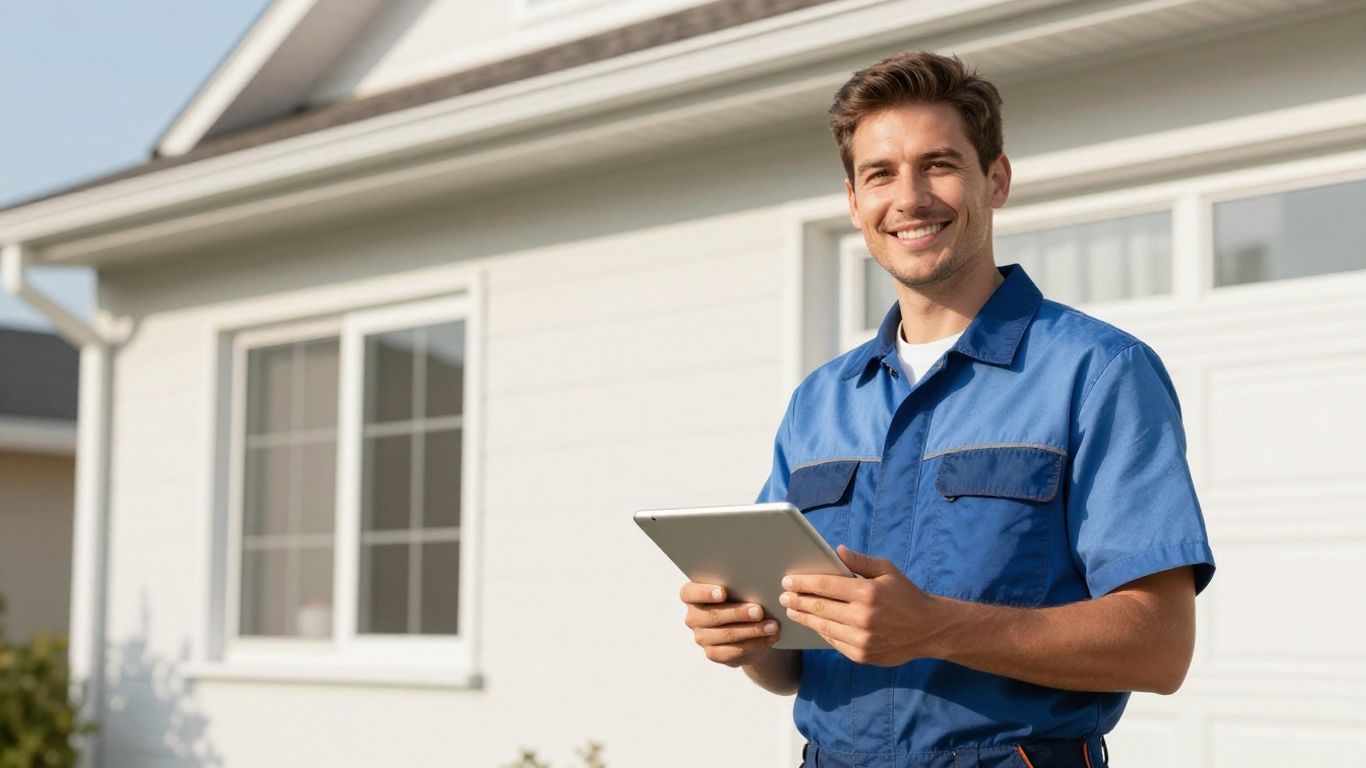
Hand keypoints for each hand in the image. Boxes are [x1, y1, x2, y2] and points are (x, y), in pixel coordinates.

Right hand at [679, 582, 780, 667]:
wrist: (746, 630)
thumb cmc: (740, 600)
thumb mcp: (737, 590)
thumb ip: (738, 586)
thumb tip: (756, 583)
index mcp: (692, 596)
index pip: (689, 593)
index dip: (704, 593)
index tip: (722, 592)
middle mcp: (693, 617)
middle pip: (712, 615)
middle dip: (738, 613)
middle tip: (759, 611)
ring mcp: (701, 637)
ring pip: (726, 634)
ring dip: (752, 630)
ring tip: (772, 626)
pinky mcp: (713, 654)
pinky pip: (733, 651)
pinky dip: (755, 644)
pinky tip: (769, 638)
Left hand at [779, 545, 943, 665]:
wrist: (929, 629)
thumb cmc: (906, 595)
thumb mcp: (888, 570)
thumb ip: (861, 561)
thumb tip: (837, 551)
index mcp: (868, 592)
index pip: (826, 585)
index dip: (803, 583)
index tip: (787, 581)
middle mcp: (863, 617)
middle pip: (820, 608)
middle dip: (797, 601)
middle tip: (783, 597)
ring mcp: (862, 639)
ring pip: (823, 627)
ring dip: (804, 618)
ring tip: (792, 611)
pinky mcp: (862, 655)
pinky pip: (834, 642)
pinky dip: (821, 632)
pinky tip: (813, 624)